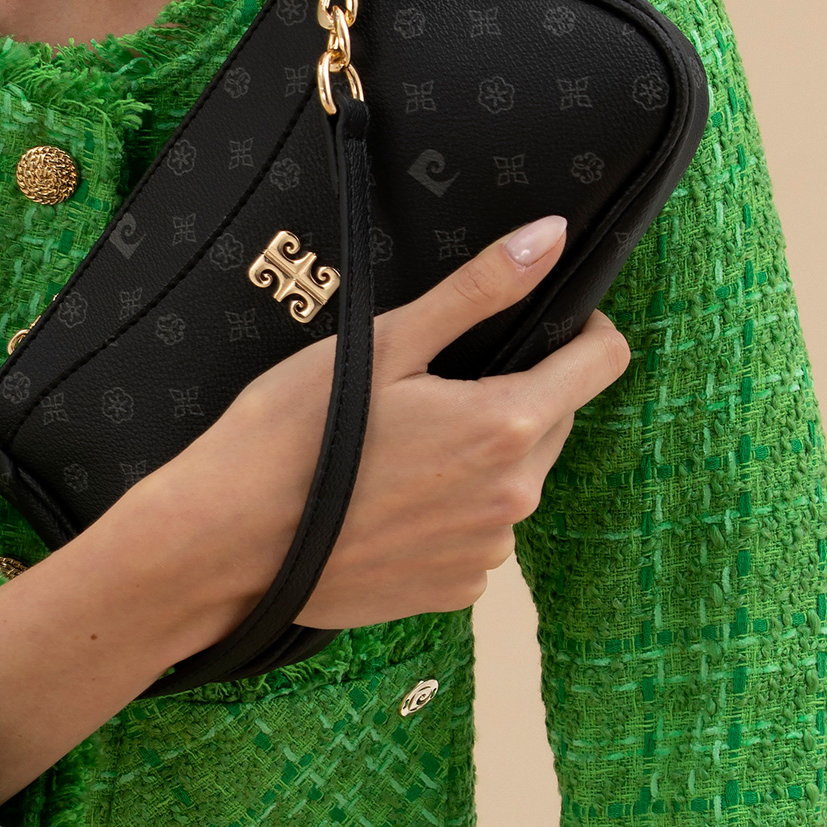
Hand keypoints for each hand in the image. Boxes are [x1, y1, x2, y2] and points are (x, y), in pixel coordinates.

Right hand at [0, 214, 625, 804]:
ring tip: (396, 450)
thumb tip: (553, 235)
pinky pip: (476, 536)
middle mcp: (515, 497)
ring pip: (513, 481)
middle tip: (431, 387)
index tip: (542, 320)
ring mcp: (486, 553)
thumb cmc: (290, 434)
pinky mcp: (452, 592)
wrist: (223, 546)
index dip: (582, 330)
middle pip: (555, 421)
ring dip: (480, 458)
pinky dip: (448, 513)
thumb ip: (478, 291)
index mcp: (507, 425)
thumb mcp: (381, 345)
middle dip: (516, 394)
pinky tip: (385, 502)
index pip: (602, 363)